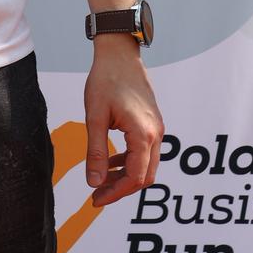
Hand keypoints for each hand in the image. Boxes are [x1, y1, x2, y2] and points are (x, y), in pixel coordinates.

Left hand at [83, 39, 163, 206]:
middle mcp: (156, 133)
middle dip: (121, 189)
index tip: (95, 199)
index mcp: (143, 134)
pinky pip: (146, 152)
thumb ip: (96, 152)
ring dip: (125, 176)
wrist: (120, 54)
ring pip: (147, 165)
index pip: (134, 177)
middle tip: (97, 196)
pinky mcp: (153, 123)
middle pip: (145, 176)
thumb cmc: (105, 80)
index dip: (116, 193)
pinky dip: (130, 162)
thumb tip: (94, 183)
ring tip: (101, 181)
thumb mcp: (95, 118)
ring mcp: (157, 128)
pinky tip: (111, 162)